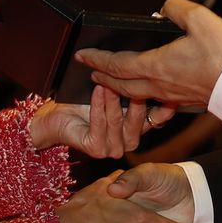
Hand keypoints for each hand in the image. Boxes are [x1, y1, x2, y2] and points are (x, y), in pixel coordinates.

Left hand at [29, 86, 172, 157]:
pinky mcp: (94, 148)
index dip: (162, 106)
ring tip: (110, 81)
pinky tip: (98, 90)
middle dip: (135, 99)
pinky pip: (99, 123)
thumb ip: (133, 93)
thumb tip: (151, 73)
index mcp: (135, 131)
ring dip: (113, 100)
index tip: (166, 90)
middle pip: (137, 121)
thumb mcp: (115, 97)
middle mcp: (127, 143)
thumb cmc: (83, 104)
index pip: (156, 119)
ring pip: (117, 121)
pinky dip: (98, 105)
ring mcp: (111, 148)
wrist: (54, 118)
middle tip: (134, 79)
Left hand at [76, 0, 221, 108]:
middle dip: (103, 77)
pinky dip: (145, 100)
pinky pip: (156, 103)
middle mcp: (159, 84)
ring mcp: (171, 96)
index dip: (97, 60)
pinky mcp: (184, 101)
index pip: (117, 64)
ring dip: (121, 88)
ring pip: (137, 95)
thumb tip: (164, 9)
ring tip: (113, 83)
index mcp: (156, 65)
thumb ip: (176, 8)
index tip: (82, 56)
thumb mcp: (200, 19)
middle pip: (121, 84)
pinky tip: (148, 99)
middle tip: (91, 72)